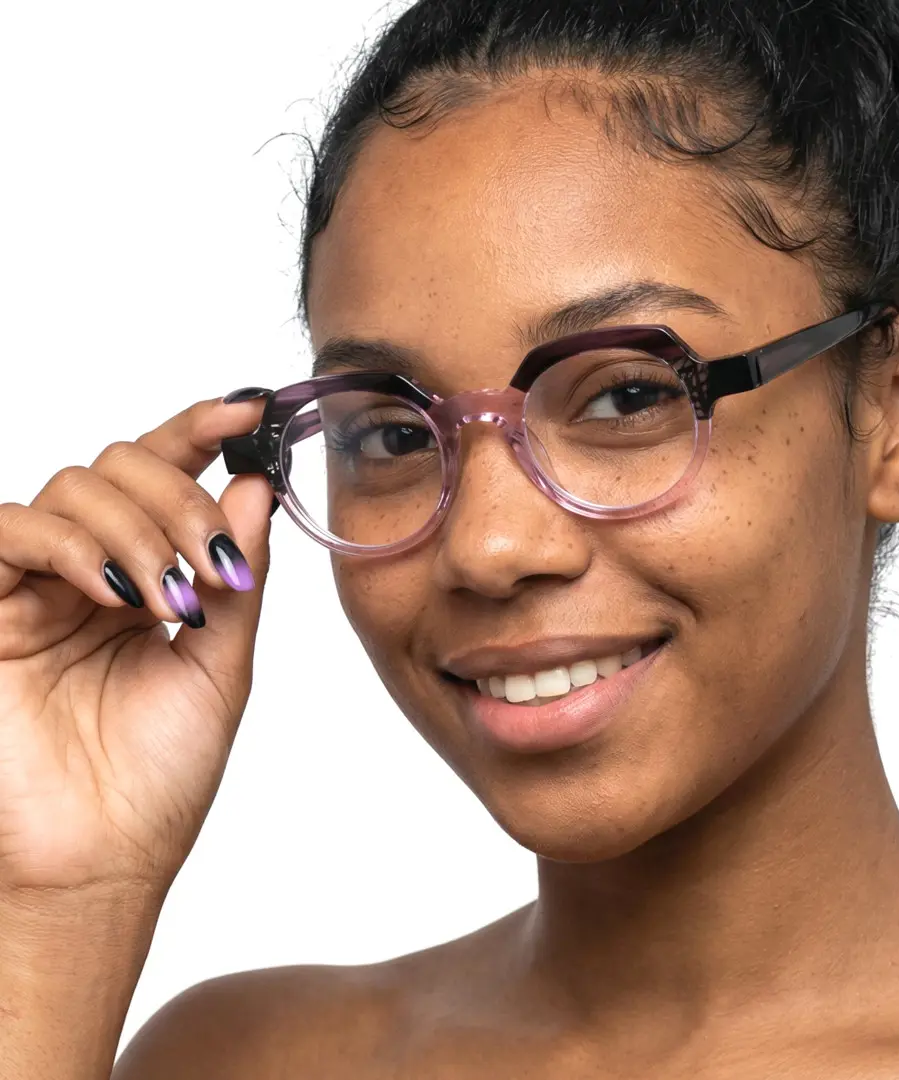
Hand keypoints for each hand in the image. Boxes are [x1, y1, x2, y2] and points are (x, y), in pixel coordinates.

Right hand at [0, 396, 273, 895]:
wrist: (100, 858)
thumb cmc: (159, 773)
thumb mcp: (223, 663)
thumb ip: (238, 572)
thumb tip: (258, 485)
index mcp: (149, 575)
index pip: (168, 477)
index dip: (203, 431)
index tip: (252, 408)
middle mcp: (91, 568)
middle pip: (123, 465)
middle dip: (181, 500)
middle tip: (215, 564)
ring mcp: (34, 584)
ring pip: (75, 487)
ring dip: (139, 528)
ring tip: (172, 598)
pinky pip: (12, 531)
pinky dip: (72, 544)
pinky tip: (114, 592)